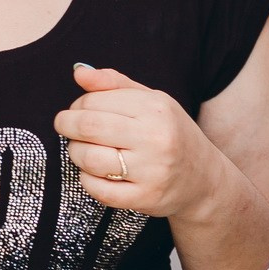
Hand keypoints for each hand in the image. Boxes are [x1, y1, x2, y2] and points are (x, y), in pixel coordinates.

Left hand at [54, 64, 226, 220]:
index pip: (95, 101)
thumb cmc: (170, 133)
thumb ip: (113, 83)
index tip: (76, 110)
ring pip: (90, 159)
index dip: (77, 105)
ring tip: (80, 150)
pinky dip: (87, 180)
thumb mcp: (150, 101)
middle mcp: (156, 138)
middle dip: (67, 125)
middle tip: (64, 126)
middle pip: (89, 127)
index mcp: (155, 108)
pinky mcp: (145, 197)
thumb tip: (78, 72)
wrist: (204, 179)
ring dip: (75, 153)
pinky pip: (99, 190)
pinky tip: (93, 173)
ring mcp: (152, 170)